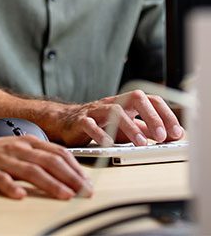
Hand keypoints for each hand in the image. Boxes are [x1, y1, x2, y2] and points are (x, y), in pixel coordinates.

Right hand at [0, 98, 91, 200]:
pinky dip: (12, 187)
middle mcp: (17, 148)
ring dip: (50, 183)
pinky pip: (1, 179)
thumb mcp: (17, 150)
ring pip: (30, 170)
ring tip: (64, 195)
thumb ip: (38, 159)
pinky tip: (20, 196)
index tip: (88, 182)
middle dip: (70, 177)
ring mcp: (2, 159)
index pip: (57, 153)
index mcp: (26, 142)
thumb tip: (66, 174)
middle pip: (49, 161)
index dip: (75, 168)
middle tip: (84, 192)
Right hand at [55, 90, 183, 145]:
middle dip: (151, 116)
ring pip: (114, 110)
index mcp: (126, 104)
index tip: (176, 133)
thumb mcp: (126, 127)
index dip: (165, 114)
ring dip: (130, 127)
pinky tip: (109, 144)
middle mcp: (112, 103)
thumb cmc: (99, 124)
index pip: (150, 100)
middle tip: (161, 136)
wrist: (65, 122)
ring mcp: (96, 111)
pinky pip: (90, 124)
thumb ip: (146, 131)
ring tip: (141, 144)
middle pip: (135, 98)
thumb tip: (172, 137)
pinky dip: (100, 134)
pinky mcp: (80, 121)